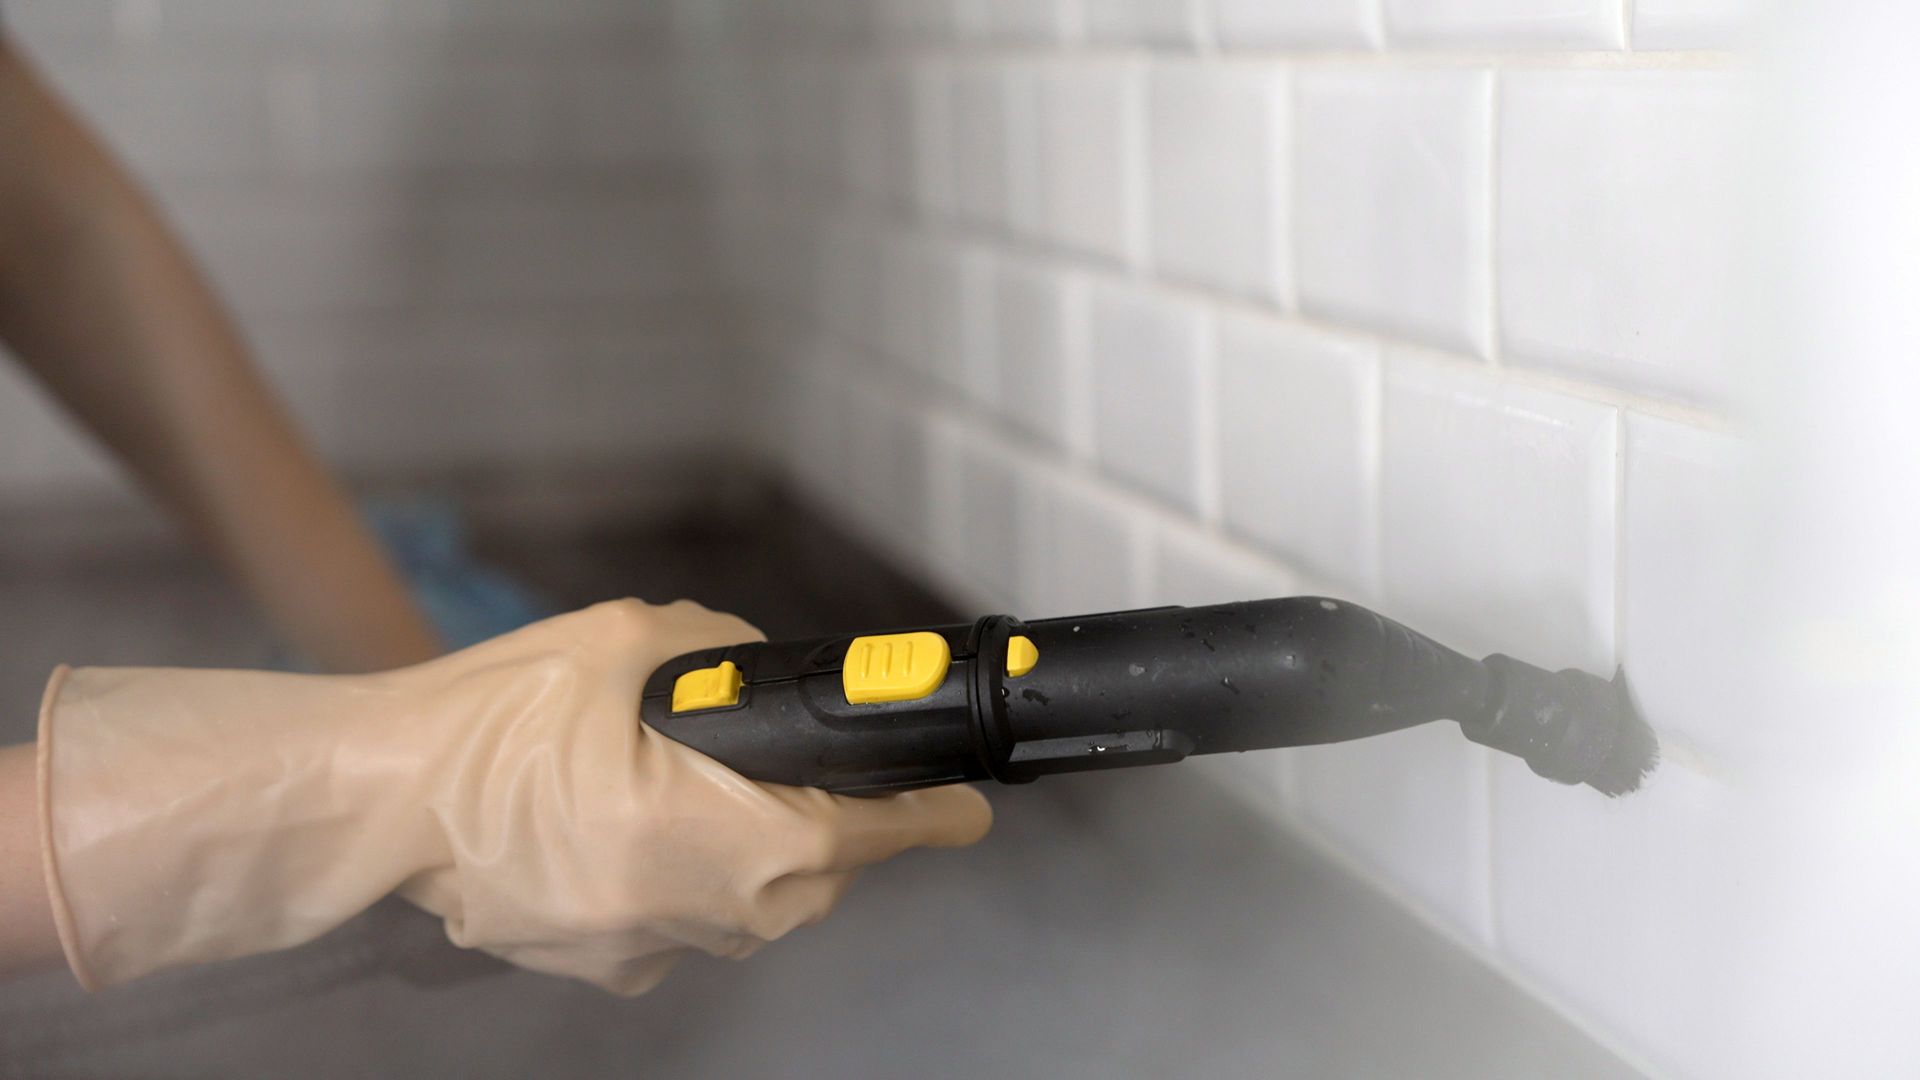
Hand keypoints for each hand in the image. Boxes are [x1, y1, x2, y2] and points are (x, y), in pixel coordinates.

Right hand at [37, 600, 992, 992]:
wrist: (375, 800)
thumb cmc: (497, 718)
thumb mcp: (634, 642)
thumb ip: (729, 660)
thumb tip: (765, 678)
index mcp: (733, 841)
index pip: (877, 832)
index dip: (929, 810)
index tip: (965, 806)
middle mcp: (710, 916)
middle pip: (820, 876)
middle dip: (828, 822)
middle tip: (811, 769)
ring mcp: (654, 954)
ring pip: (753, 906)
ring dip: (753, 851)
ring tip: (698, 785)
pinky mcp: (604, 968)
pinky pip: (683, 921)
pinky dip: (681, 876)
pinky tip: (631, 825)